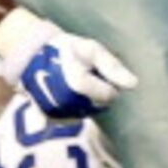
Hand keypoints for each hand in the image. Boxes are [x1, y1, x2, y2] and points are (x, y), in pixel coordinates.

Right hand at [0, 8, 138, 121]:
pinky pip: (75, 116)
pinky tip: (67, 92)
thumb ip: (113, 67)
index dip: (107, 82)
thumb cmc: (68, 49)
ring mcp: (58, 113)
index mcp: (78, 83)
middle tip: (84, 74)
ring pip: (89, 112)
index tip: (95, 70)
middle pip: (100, 105)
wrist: (33, 56)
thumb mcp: (92, 49)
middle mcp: (67, 102)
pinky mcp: (51, 118)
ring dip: (87, 99)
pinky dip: (76, 106)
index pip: (110, 95)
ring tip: (74, 82)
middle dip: (98, 91)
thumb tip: (134, 84)